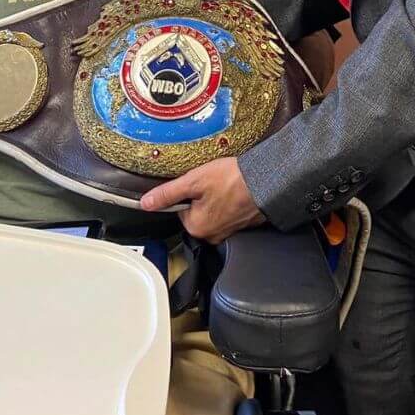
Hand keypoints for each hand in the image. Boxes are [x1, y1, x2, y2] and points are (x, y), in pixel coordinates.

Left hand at [140, 157, 264, 243]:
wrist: (268, 180)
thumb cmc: (233, 180)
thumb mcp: (192, 181)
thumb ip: (167, 194)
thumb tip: (146, 203)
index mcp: (197, 228)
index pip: (179, 210)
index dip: (185, 193)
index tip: (196, 183)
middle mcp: (213, 235)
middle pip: (195, 212)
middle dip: (201, 197)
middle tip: (212, 183)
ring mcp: (230, 231)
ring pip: (212, 212)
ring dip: (216, 199)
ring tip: (225, 186)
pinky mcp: (244, 224)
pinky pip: (229, 212)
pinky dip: (230, 202)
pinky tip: (234, 191)